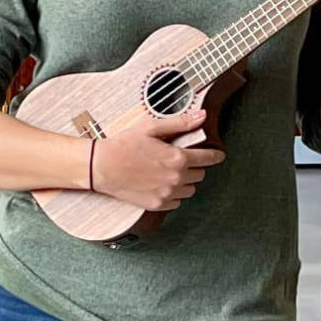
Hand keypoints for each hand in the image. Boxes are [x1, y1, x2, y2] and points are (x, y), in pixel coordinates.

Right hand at [92, 109, 223, 211]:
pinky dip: (174, 193)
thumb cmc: (124, 144)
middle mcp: (176, 178)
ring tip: (170, 172)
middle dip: (195, 166)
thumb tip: (202, 116)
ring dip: (186, 181)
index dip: (215, 155)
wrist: (101, 166)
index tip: (218, 155)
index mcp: (177, 158)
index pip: (207, 158)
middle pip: (200, 175)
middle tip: (181, 159)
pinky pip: (177, 201)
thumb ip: (180, 123)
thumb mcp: (152, 128)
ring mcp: (167, 193)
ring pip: (190, 189)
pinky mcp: (158, 204)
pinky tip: (162, 183)